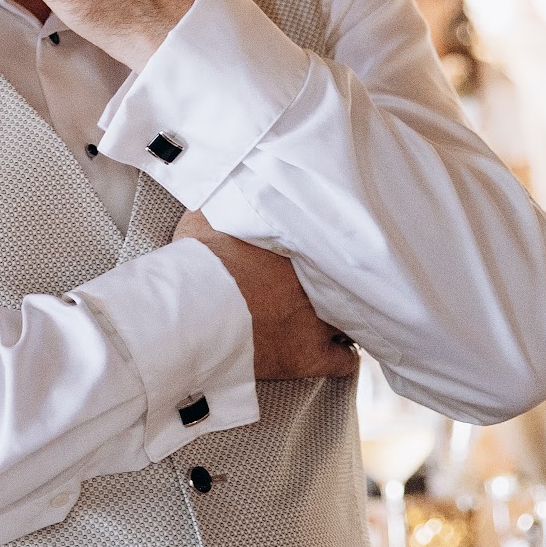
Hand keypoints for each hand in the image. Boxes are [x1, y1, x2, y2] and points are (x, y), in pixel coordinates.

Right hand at [175, 210, 358, 380]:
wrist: (193, 313)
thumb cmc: (197, 264)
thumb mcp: (209, 216)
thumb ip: (227, 202)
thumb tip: (231, 186)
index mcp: (297, 248)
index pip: (330, 244)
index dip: (322, 253)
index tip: (310, 257)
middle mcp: (315, 282)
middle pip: (345, 281)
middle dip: (335, 284)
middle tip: (319, 286)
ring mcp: (317, 321)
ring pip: (352, 320)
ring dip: (342, 320)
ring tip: (329, 319)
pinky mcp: (309, 356)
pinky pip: (345, 360)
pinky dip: (340, 357)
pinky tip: (331, 352)